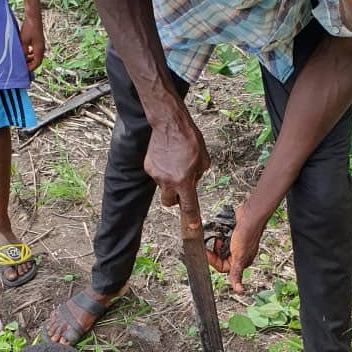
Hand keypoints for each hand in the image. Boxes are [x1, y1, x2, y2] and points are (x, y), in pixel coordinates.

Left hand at [20, 14, 44, 70]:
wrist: (33, 18)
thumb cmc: (29, 28)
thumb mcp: (24, 41)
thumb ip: (23, 51)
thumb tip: (22, 59)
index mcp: (39, 49)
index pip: (37, 63)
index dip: (31, 68)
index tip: (24, 71)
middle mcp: (41, 48)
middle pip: (37, 60)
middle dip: (30, 64)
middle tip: (22, 66)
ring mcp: (41, 45)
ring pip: (36, 56)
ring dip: (30, 59)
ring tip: (22, 59)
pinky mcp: (38, 41)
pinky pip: (35, 51)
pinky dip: (30, 53)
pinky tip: (25, 52)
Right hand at [144, 109, 209, 227]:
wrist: (169, 123)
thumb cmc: (189, 139)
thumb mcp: (204, 159)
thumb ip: (199, 176)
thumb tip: (193, 183)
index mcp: (184, 181)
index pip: (188, 206)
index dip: (191, 219)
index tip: (192, 228)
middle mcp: (168, 181)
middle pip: (169, 203)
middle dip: (175, 199)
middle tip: (181, 187)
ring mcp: (156, 174)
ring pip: (163, 187)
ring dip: (169, 181)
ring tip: (175, 163)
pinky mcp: (148, 167)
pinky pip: (157, 175)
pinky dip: (162, 171)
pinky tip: (167, 157)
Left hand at [206, 200, 264, 292]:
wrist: (250, 216)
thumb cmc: (247, 235)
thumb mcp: (239, 257)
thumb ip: (237, 274)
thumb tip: (239, 291)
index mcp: (240, 262)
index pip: (221, 267)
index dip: (213, 260)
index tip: (205, 253)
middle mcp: (238, 253)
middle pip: (219, 256)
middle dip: (215, 250)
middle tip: (212, 243)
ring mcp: (235, 243)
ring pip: (220, 246)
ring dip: (216, 241)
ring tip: (218, 237)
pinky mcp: (232, 233)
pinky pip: (222, 236)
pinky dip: (219, 234)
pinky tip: (219, 231)